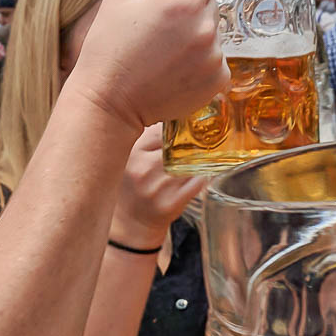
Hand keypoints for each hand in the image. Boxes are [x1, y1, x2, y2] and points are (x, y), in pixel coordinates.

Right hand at [67, 0, 228, 135]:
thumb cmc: (109, 43)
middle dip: (188, 9)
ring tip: (163, 51)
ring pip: (212, 31)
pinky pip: (217, 59)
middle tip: (157, 28)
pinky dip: (200, 62)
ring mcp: (215, 57)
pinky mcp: (218, 81)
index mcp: (185, 2)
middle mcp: (206, 29)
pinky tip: (173, 69)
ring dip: (194, 35)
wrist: (108, 100)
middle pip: (209, 3)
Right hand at [110, 125, 204, 251]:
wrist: (132, 222)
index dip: (175, 129)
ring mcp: (156, 188)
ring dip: (199, 159)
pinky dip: (203, 175)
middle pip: (177, 146)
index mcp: (131, 154)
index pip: (160, 131)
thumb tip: (176, 114)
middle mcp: (142, 170)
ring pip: (189, 163)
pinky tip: (203, 173)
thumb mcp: (132, 159)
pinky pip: (197, 182)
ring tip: (202, 155)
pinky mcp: (171, 204)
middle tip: (200, 139)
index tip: (183, 129)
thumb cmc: (134, 184)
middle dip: (189, 144)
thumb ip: (148, 139)